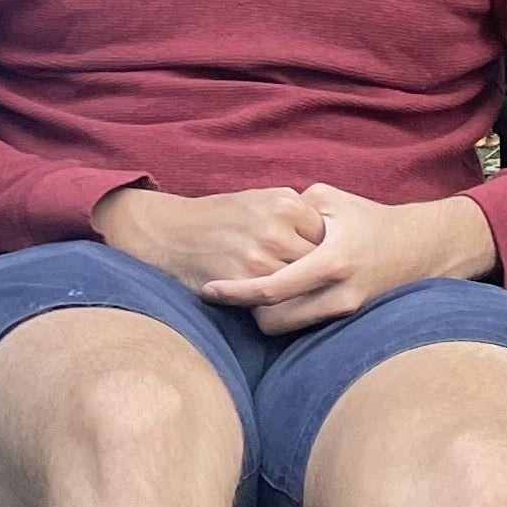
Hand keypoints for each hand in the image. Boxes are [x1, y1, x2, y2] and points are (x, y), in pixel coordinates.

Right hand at [99, 183, 330, 301]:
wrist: (172, 233)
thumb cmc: (222, 217)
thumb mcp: (263, 201)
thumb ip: (296, 216)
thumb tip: (333, 239)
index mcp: (285, 202)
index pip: (327, 234)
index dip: (323, 249)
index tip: (319, 257)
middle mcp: (276, 228)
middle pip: (319, 260)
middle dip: (317, 272)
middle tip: (314, 280)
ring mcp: (261, 258)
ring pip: (302, 285)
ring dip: (302, 292)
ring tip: (297, 293)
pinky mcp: (245, 284)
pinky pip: (279, 303)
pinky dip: (282, 305)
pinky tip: (276, 302)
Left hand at [209, 186, 497, 333]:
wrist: (422, 248)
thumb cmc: (370, 219)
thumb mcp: (330, 199)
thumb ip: (291, 207)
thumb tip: (256, 219)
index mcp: (332, 260)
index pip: (271, 288)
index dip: (235, 292)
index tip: (208, 289)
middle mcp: (339, 294)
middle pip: (273, 321)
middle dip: (246, 310)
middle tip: (226, 291)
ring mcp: (346, 312)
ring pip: (286, 329)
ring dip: (263, 316)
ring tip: (250, 293)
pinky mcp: (348, 320)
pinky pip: (303, 326)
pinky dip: (284, 315)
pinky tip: (275, 298)